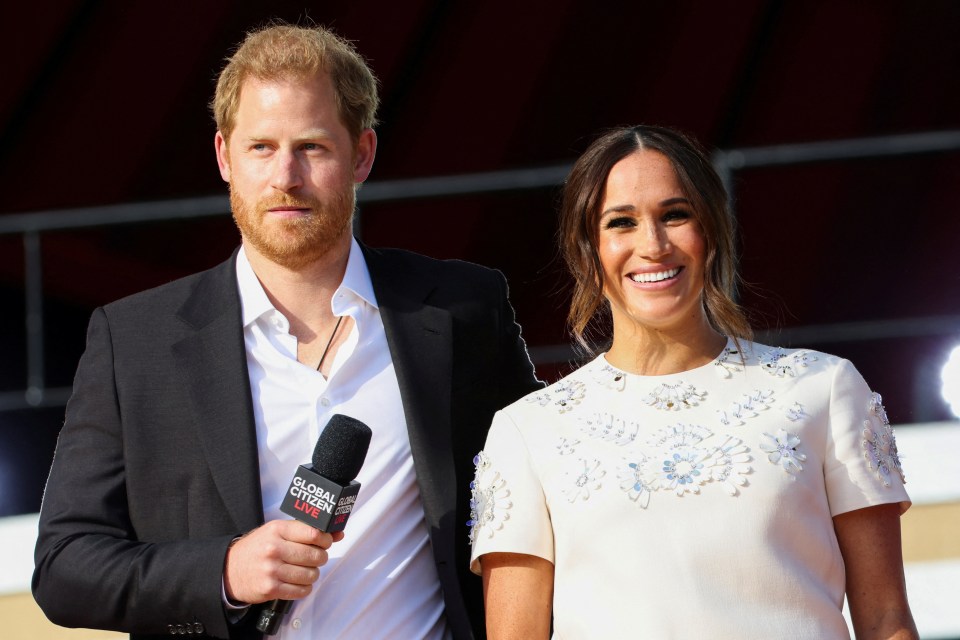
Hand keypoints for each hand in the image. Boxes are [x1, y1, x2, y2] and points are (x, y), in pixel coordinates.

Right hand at [223, 520, 344, 604]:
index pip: (314, 534)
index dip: (326, 540)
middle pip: (315, 555)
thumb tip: (337, 533)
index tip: (325, 542)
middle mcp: (274, 549)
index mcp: (277, 530)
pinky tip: (296, 581)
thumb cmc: (256, 549)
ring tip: (303, 570)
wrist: (229, 570)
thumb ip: (306, 531)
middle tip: (314, 557)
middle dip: (320, 558)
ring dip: (312, 574)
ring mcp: (272, 570)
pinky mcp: (271, 588)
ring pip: (311, 574)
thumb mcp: (277, 532)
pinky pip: (301, 590)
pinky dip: (304, 587)